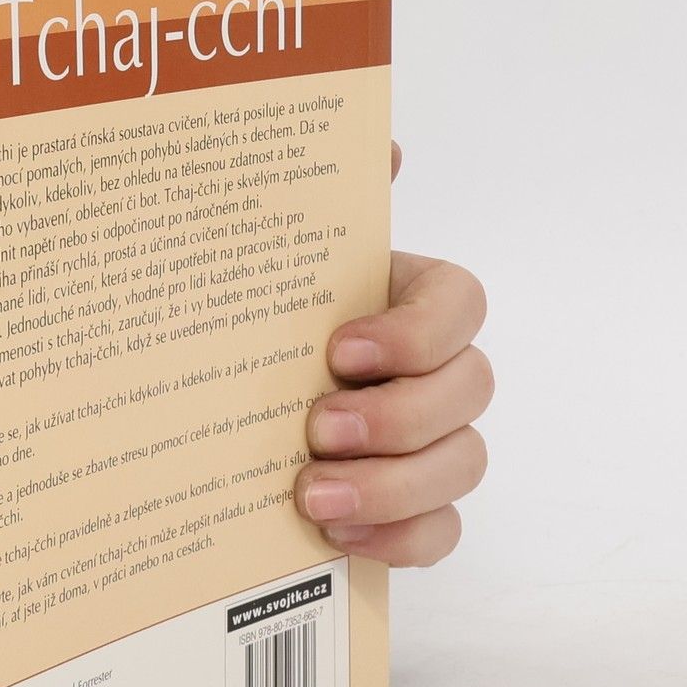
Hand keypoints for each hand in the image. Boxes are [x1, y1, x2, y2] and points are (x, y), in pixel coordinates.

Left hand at [294, 140, 491, 565]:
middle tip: (318, 430)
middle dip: (398, 417)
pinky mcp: (413, 507)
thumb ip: (319, 202)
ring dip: (394, 487)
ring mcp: (433, 441)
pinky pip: (443, 532)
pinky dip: (399, 539)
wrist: (215, 396)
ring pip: (463, 465)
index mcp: (408, 298)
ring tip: (312, 497)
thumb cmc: (257, 316)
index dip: (415, 330)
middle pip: (470, 390)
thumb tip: (384, 147)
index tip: (340, 348)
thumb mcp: (269, 253)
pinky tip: (338, 538)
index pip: (461, 302)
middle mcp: (433, 368)